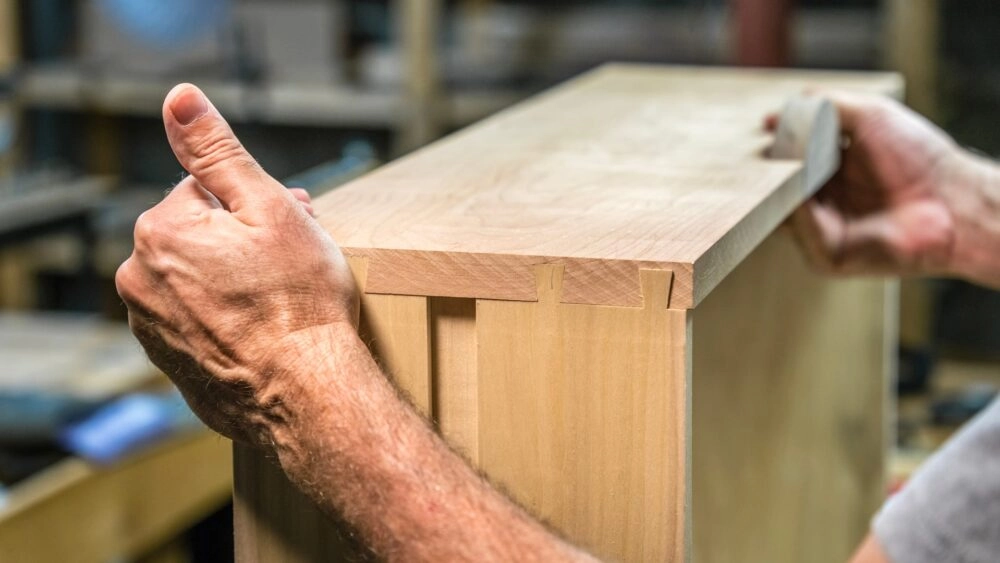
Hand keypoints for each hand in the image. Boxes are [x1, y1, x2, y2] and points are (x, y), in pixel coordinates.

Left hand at [115, 84, 358, 447]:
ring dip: (235, 279)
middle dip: (244, 239)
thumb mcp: (269, 208)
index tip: (291, 226)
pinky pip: (200, 322)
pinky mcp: (171, 364)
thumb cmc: (299, 302)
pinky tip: (266, 330)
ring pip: (199, 279)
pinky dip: (228, 319)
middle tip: (294, 262)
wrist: (307, 395)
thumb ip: (217, 150)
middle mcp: (140, 280)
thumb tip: (179, 97)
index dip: (256, 204)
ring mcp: (152, 328)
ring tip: (283, 300)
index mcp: (159, 231)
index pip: (205, 191)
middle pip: (200, 236)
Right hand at [769, 91, 967, 277]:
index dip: (777, 144)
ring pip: (781, 211)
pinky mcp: (827, 256)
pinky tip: (804, 195)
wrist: (953, 201)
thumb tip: (773, 116)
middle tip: (763, 152)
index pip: (788, 159)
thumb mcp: (869, 115)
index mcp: (832, 170)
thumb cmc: (919, 158)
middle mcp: (825, 201)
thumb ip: (823, 107)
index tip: (765, 128)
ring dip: (779, 190)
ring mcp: (823, 230)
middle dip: (769, 170)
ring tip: (784, 169)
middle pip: (778, 187)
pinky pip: (800, 233)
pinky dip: (799, 213)